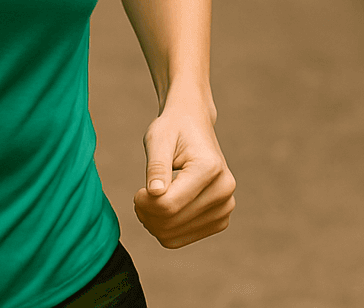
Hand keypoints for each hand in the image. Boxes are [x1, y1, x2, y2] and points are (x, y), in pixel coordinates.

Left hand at [133, 100, 235, 248]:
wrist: (193, 125)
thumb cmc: (173, 129)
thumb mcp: (158, 140)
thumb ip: (156, 166)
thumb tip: (154, 194)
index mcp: (210, 168)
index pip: (169, 204)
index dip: (144, 203)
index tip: (137, 192)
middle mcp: (224, 190)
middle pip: (172, 221)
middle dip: (147, 214)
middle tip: (139, 198)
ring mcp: (225, 207)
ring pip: (175, 235)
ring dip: (154, 223)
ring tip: (149, 203)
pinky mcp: (220, 219)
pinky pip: (183, 239)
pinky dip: (166, 229)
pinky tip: (161, 211)